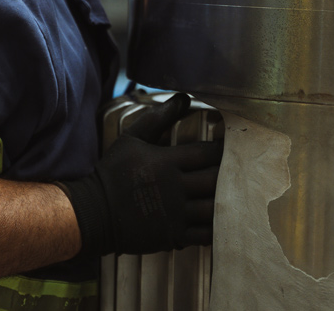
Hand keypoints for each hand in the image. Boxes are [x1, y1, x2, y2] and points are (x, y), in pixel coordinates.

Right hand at [58, 93, 222, 256]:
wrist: (93, 213)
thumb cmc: (113, 172)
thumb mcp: (132, 138)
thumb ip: (159, 118)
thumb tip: (182, 97)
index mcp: (165, 162)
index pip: (206, 154)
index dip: (223, 150)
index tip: (231, 146)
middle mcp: (174, 188)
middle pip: (215, 180)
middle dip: (231, 174)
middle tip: (240, 170)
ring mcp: (175, 214)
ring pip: (214, 208)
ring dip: (228, 201)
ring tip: (235, 194)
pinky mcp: (173, 236)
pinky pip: (205, 233)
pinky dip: (217, 226)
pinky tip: (221, 218)